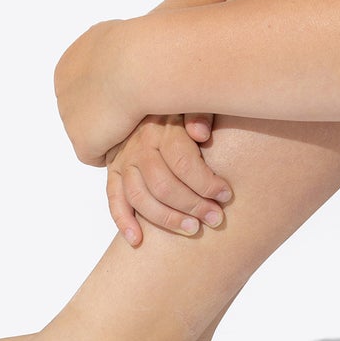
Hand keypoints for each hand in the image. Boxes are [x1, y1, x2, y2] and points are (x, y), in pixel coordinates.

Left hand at [53, 20, 141, 167]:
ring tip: (140, 120)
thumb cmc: (140, 48)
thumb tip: (134, 60)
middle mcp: (64, 88)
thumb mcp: (126, 38)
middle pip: (87, 110)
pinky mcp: (81, 141)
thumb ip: (119, 52)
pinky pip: (97, 155)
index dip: (114, 91)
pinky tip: (134, 134)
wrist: (137, 64)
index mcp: (71, 63)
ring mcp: (68, 116)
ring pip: (93, 132)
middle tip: (139, 110)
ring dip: (113, 131)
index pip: (88, 85)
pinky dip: (115, 149)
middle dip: (110, 113)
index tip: (136, 91)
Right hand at [105, 114, 232, 245]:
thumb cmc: (182, 109)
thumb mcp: (195, 104)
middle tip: (216, 218)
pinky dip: (123, 221)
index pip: (183, 163)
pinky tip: (138, 240)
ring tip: (193, 230)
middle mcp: (140, 146)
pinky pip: (114, 199)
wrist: (147, 101)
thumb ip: (200, 114)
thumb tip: (201, 133)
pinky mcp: (113, 172)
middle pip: (164, 185)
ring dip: (167, 219)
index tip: (226, 195)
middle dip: (193, 205)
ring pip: (141, 197)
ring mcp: (123, 160)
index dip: (207, 183)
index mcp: (163, 129)